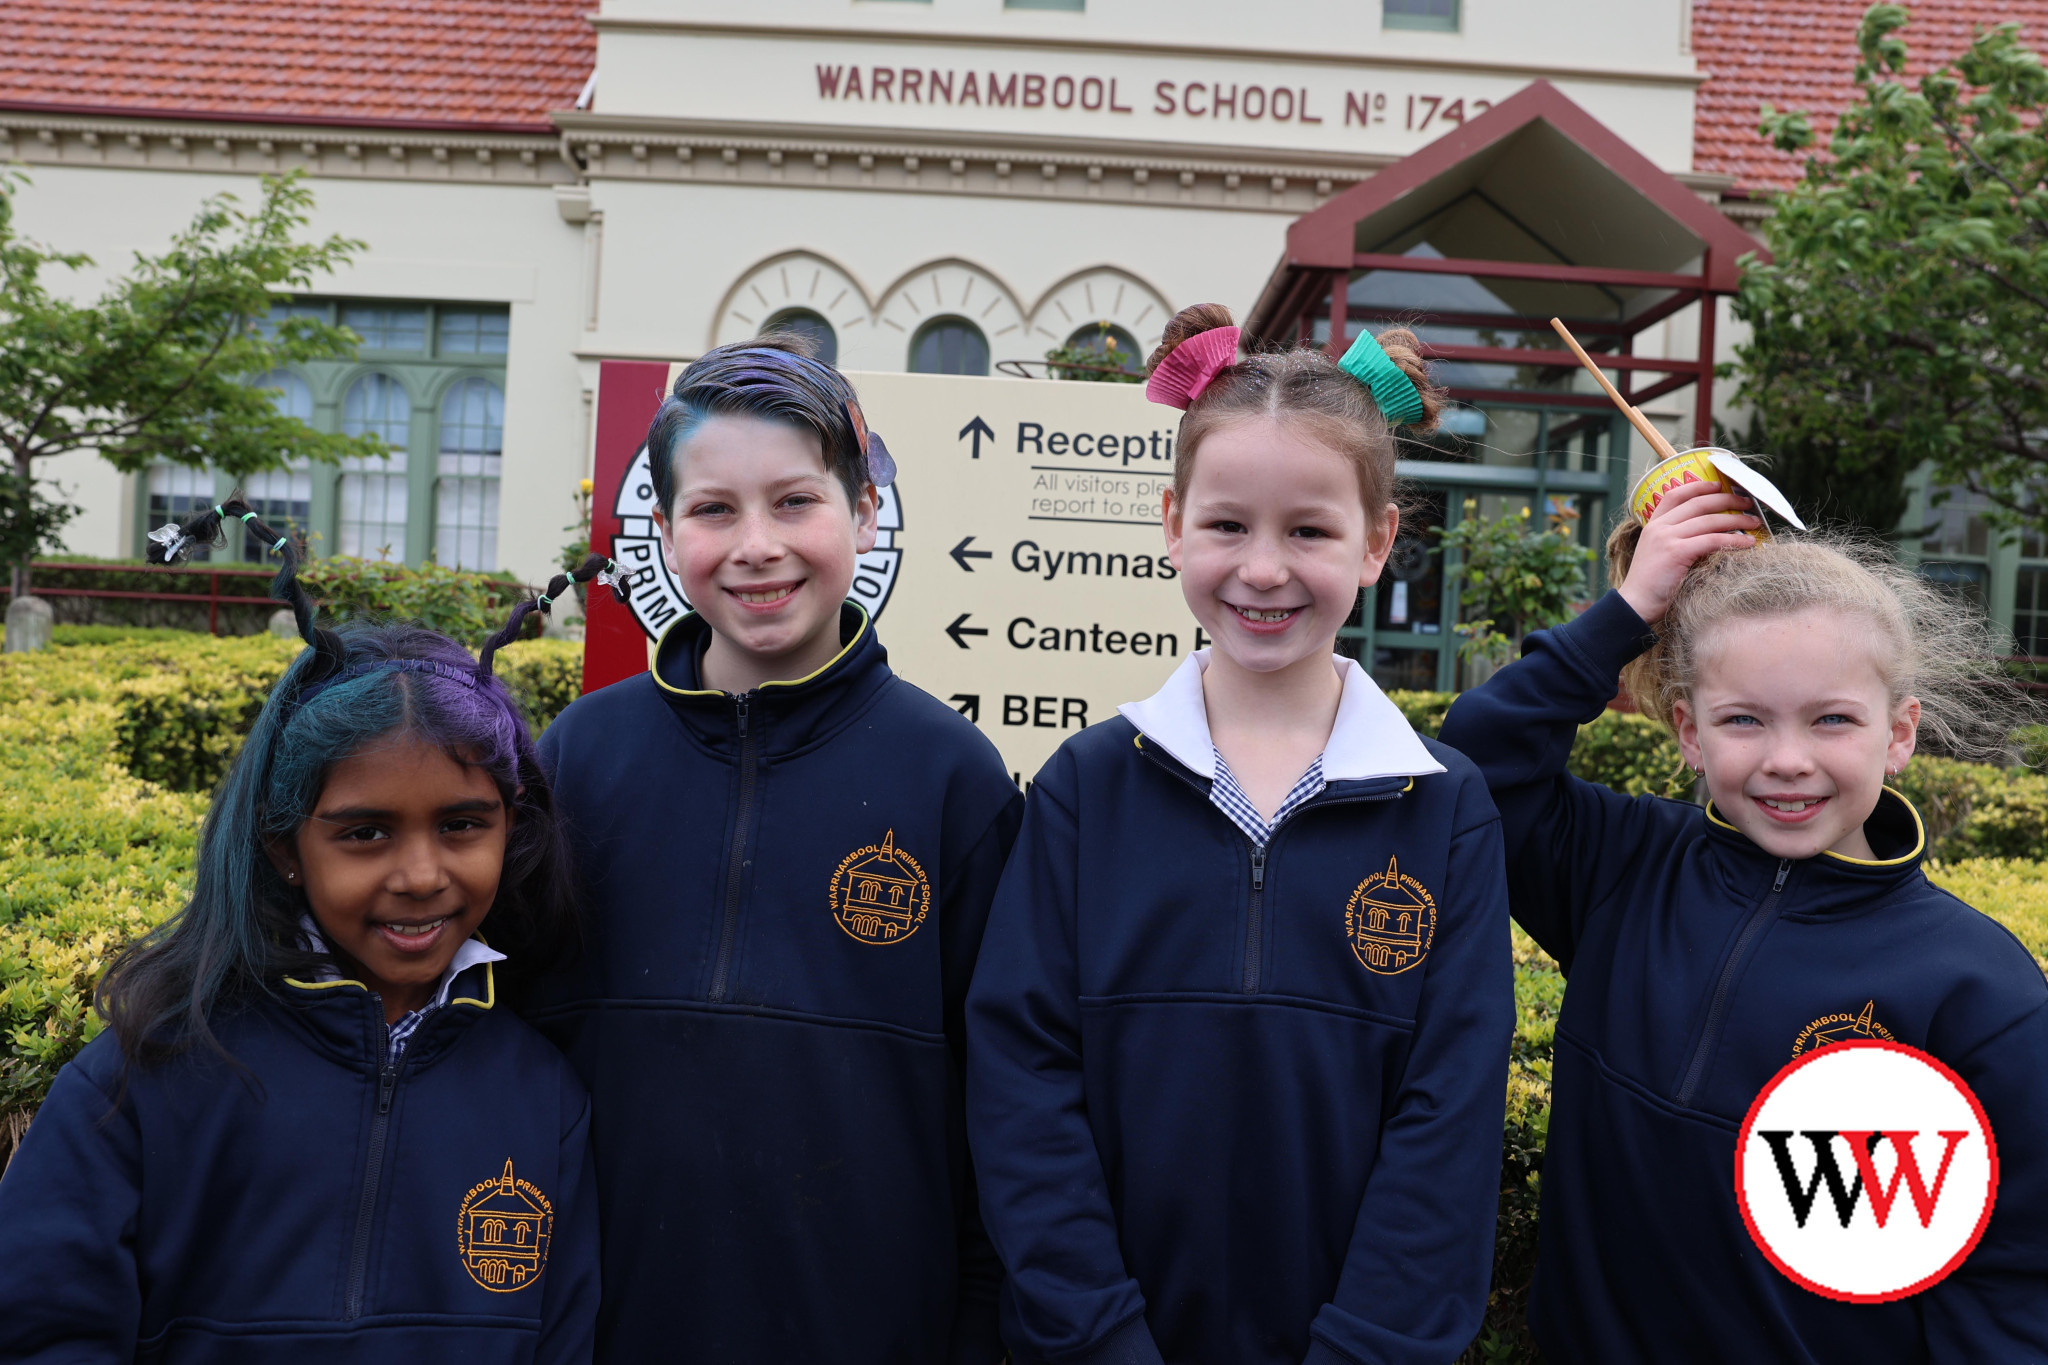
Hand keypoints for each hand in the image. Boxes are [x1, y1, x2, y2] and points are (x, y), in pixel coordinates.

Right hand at [1614, 476, 1758, 625]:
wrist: (1635, 605)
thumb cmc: (1649, 585)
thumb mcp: (1659, 555)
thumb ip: (1676, 541)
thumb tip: (1708, 536)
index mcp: (1652, 525)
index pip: (1675, 495)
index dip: (1698, 487)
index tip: (1717, 485)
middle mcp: (1659, 527)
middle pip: (1698, 503)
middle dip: (1727, 500)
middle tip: (1747, 502)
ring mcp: (1667, 538)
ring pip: (1709, 520)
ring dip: (1737, 519)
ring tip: (1754, 522)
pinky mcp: (1677, 552)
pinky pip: (1712, 540)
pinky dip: (1734, 540)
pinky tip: (1748, 543)